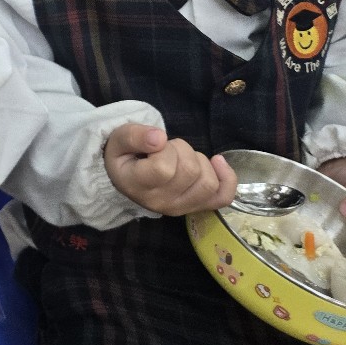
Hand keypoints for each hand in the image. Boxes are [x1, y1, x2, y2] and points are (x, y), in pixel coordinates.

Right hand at [104, 124, 237, 215]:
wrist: (126, 179)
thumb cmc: (124, 157)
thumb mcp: (118, 140)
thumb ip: (134, 136)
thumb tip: (159, 137)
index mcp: (137, 186)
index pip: (164, 168)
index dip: (165, 149)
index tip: (154, 144)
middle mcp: (161, 202)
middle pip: (190, 171)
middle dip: (182, 149)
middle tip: (167, 148)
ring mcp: (181, 208)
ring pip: (207, 182)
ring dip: (198, 160)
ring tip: (181, 157)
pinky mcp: (197, 207)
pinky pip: (223, 197)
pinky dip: (226, 178)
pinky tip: (216, 162)